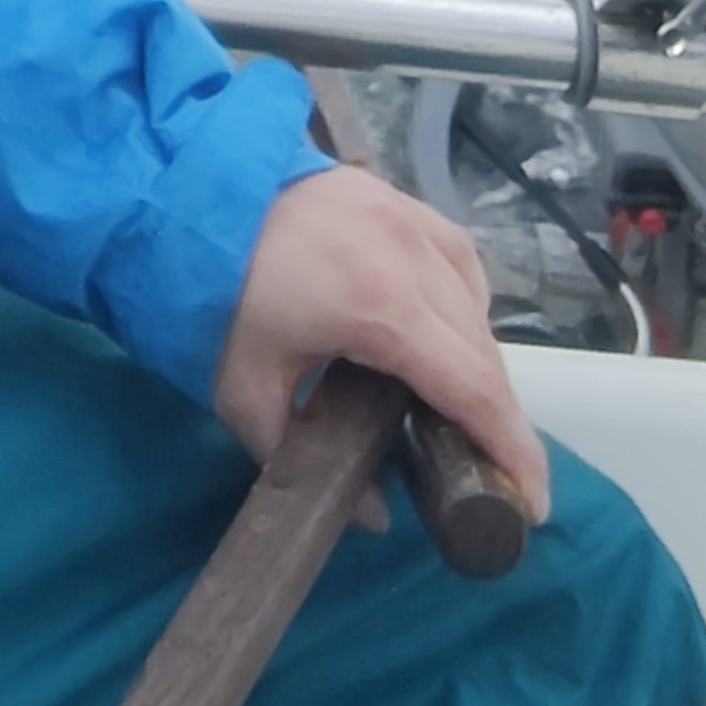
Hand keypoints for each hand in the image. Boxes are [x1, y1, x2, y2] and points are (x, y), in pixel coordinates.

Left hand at [208, 161, 553, 532]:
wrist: (174, 191)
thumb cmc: (206, 297)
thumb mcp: (244, 392)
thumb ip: (305, 458)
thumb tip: (372, 514)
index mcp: (382, 307)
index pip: (474, 389)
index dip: (512, 451)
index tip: (531, 503)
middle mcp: (413, 256)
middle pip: (484, 353)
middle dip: (497, 417)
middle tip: (491, 471)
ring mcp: (410, 218)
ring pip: (476, 304)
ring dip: (478, 360)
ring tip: (455, 409)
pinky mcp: (397, 198)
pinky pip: (456, 262)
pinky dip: (460, 305)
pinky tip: (436, 334)